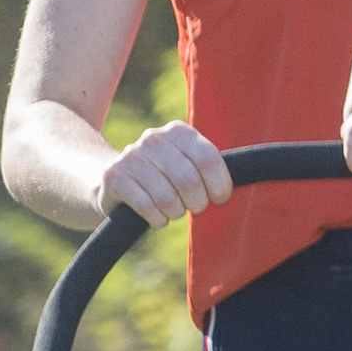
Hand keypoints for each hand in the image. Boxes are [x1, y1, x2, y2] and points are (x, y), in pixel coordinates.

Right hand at [98, 120, 236, 223]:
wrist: (115, 182)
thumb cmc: (165, 178)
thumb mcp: (188, 165)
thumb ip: (210, 169)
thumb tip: (237, 185)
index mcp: (178, 131)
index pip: (209, 158)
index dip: (219, 185)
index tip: (220, 199)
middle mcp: (153, 138)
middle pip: (189, 179)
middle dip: (197, 202)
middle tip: (195, 207)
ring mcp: (131, 156)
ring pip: (166, 197)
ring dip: (175, 212)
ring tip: (174, 211)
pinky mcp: (114, 177)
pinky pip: (146, 206)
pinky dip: (157, 219)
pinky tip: (157, 217)